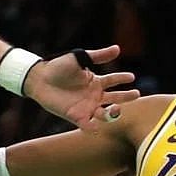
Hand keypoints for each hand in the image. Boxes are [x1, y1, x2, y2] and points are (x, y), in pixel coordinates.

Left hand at [24, 45, 139, 127]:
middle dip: (126, 97)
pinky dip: (93, 127)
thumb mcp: (79, 58)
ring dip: (113, 113)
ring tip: (116, 108)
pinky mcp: (76, 116)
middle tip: (136, 94)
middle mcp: (94, 96)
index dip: (122, 78)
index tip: (131, 77)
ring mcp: (87, 107)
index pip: (114, 80)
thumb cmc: (58, 67)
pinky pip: (88, 125)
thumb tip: (118, 48)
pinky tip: (97, 126)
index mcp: (96, 82)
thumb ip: (98, 56)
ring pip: (106, 114)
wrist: (39, 79)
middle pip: (115, 98)